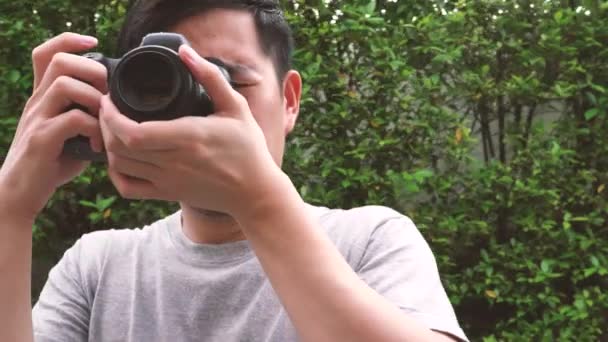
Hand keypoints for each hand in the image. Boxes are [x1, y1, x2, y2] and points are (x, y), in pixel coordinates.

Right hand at [0, 32, 106, 219]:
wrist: (20, 193)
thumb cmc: (50, 163)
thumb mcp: (70, 134)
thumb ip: (88, 118)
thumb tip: (119, 111)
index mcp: (44, 97)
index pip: (47, 54)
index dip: (69, 41)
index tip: (94, 43)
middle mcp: (38, 102)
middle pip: (59, 61)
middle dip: (92, 69)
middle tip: (107, 93)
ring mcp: (38, 119)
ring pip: (64, 84)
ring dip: (93, 98)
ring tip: (104, 118)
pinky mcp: (42, 139)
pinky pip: (72, 119)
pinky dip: (92, 128)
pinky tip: (97, 145)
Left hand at [99, 45, 285, 219]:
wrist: (255, 191)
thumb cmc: (248, 148)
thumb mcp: (235, 107)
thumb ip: (210, 77)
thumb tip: (185, 52)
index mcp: (188, 137)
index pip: (133, 132)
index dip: (111, 116)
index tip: (109, 99)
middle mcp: (173, 162)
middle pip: (119, 147)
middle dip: (103, 125)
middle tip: (107, 108)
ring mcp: (168, 181)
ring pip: (119, 165)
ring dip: (107, 145)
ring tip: (112, 127)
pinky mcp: (167, 193)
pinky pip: (128, 188)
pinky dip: (115, 173)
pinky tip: (120, 158)